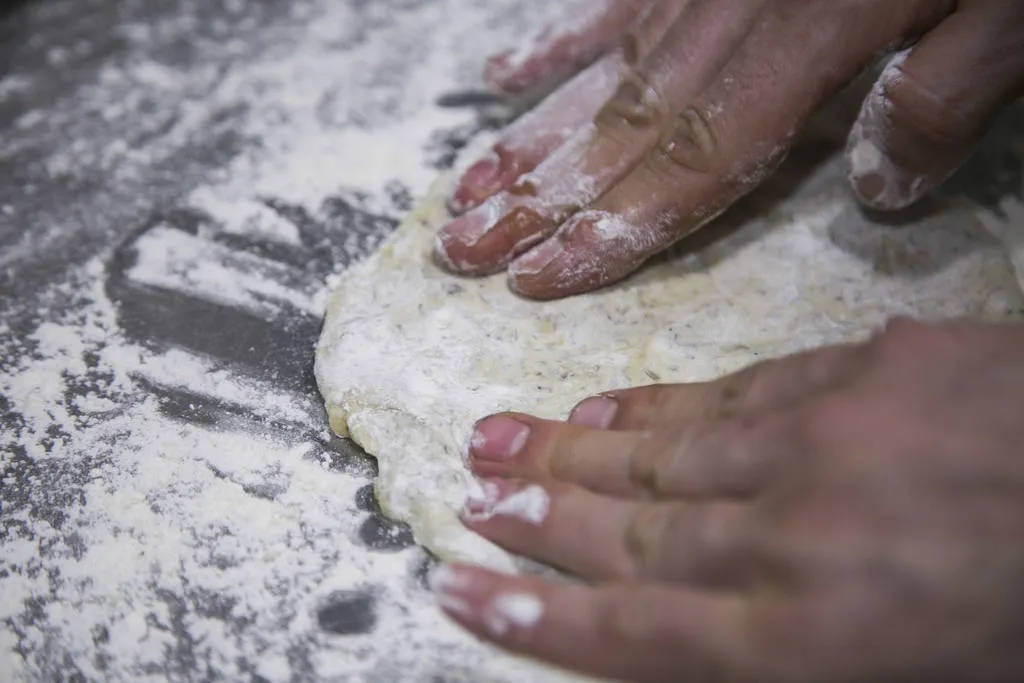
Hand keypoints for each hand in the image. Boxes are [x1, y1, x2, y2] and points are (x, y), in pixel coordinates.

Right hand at [431, 318, 1023, 682]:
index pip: (637, 633)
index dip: (536, 616)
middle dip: (538, 524)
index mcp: (819, 643)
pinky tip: (608, 408)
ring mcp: (823, 445)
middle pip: (633, 538)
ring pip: (666, 460)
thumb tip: (715, 647)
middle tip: (465, 501)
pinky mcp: (860, 372)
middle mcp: (795, 541)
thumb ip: (808, 663)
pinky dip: (657, 409)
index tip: (462, 587)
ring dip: (574, 459)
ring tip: (501, 445)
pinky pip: (729, 397)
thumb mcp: (925, 682)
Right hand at [435, 0, 1023, 299]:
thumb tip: (875, 192)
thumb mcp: (1010, 12)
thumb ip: (941, 100)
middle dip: (537, 200)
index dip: (608, 228)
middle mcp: (732, 20)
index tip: (533, 278)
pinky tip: (505, 75)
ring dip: (528, 140)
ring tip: (463, 192)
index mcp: (807, 43)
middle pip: (620, 131)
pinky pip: (618, 9)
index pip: (688, 165)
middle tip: (459, 248)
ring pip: (603, 78)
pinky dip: (560, 45)